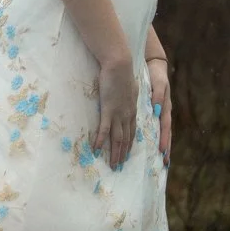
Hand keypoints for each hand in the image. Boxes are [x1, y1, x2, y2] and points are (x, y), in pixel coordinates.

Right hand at [94, 55, 138, 170]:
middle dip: (123, 154)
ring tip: (113, 165)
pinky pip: (105, 128)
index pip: (132, 132)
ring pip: (118, 138)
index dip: (129, 145)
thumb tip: (128, 96)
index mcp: (132, 110)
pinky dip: (101, 140)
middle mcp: (127, 115)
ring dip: (115, 153)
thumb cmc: (123, 72)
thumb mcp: (130, 86)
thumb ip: (129, 95)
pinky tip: (97, 149)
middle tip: (119, 166)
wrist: (120, 64)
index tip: (127, 155)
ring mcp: (118, 113)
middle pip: (126, 139)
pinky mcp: (108, 109)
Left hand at [145, 55, 171, 167]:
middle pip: (165, 134)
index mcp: (165, 108)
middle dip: (166, 148)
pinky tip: (150, 146)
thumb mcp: (159, 83)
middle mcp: (162, 113)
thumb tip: (157, 109)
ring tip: (161, 161)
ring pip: (160, 133)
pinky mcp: (152, 111)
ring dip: (161, 146)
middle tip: (165, 163)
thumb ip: (158, 95)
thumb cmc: (156, 75)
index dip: (165, 139)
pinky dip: (153, 137)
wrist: (152, 66)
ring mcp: (158, 113)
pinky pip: (153, 127)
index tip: (163, 151)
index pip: (165, 127)